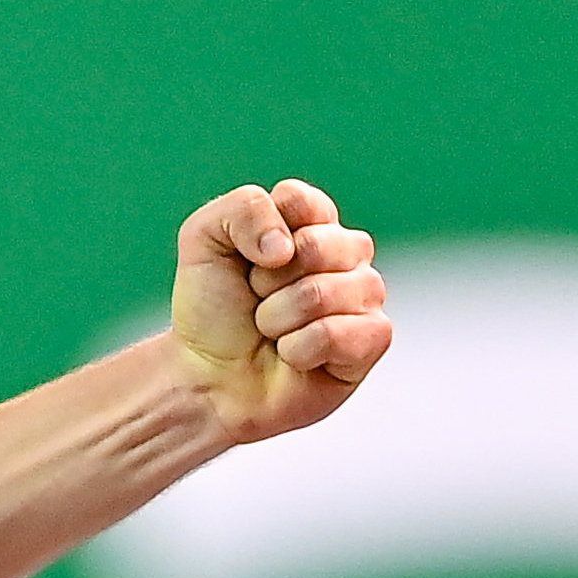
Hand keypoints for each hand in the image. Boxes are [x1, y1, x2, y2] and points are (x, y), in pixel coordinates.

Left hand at [170, 179, 392, 445]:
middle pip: (316, 245)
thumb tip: (287, 247)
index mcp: (312, 222)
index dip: (261, 234)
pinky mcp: (372, 339)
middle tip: (256, 302)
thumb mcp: (204, 241)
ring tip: (270, 332)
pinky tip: (293, 358)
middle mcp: (346, 253)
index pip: (299, 200)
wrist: (205, 378)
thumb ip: (244, 208)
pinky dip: (299, 349)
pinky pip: (338, 333)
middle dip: (267, 282)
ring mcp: (364, 295)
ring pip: (322, 293)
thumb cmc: (211, 312)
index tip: (245, 261)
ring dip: (277, 318)